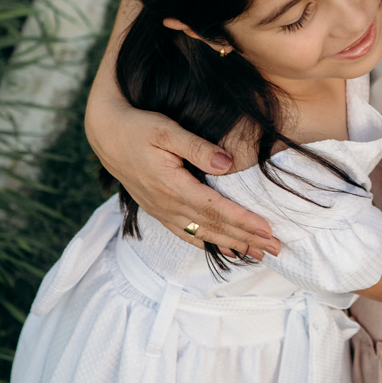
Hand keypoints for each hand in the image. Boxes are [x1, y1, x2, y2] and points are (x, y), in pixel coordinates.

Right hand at [87, 99, 278, 260]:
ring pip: (201, 235)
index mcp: (172, 186)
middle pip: (213, 227)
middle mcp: (167, 204)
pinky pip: (185, 234)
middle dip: (246, 239)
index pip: (215, 209)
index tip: (267, 229)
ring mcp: (161, 210)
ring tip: (258, 255)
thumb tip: (227, 163)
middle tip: (275, 249)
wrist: (105, 134)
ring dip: (232, 245)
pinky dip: (208, 244)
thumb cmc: (138, 127)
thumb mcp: (166, 130)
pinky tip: (226, 250)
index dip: (242, 221)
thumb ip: (197, 147)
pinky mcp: (157, 210)